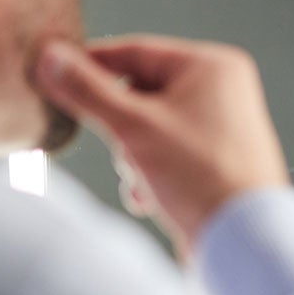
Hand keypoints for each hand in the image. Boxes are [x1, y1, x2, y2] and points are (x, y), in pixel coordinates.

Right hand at [35, 35, 289, 246]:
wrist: (242, 243)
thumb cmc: (201, 177)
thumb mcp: (133, 127)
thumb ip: (88, 90)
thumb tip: (51, 57)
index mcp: (212, 67)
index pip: (136, 51)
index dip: (92, 65)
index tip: (54, 74)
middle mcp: (222, 92)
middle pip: (140, 94)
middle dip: (121, 129)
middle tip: (121, 149)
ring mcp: (220, 128)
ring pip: (148, 130)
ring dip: (133, 158)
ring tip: (145, 180)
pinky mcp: (214, 163)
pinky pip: (166, 157)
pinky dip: (150, 176)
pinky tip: (151, 198)